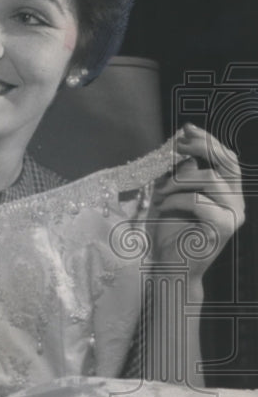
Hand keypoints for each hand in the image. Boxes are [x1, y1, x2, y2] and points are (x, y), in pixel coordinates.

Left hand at [148, 123, 244, 277]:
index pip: (226, 158)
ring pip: (210, 180)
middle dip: (202, 148)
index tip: (186, 130)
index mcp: (228, 192)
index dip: (208, 141)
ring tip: (160, 192)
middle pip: (227, 163)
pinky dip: (178, 200)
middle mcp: (236, 201)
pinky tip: (164, 207)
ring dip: (179, 181)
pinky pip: (200, 202)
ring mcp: (233, 215)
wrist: (170, 266)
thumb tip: (185, 151)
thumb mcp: (174, 196)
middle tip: (178, 145)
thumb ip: (184, 175)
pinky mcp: (223, 227)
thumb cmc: (170, 231)